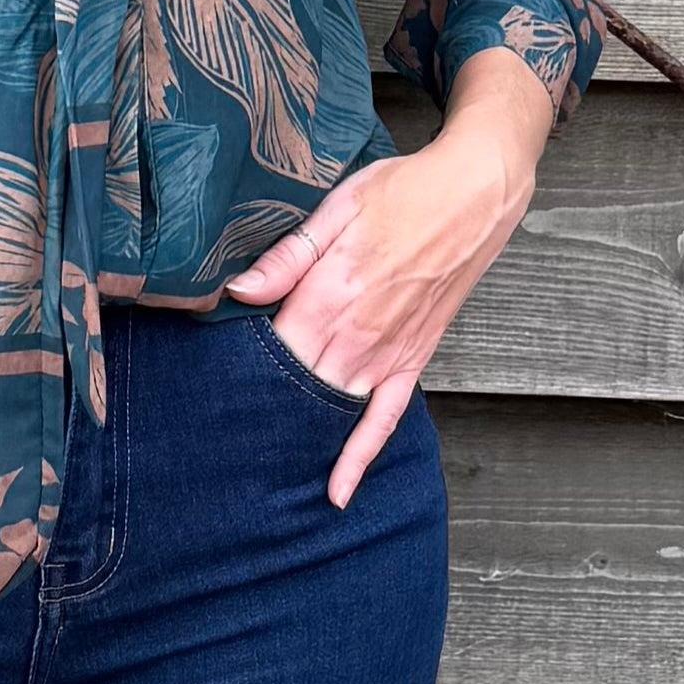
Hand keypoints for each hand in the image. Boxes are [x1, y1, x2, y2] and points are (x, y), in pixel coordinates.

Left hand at [223, 55, 552, 504]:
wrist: (475, 195)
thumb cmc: (404, 192)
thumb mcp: (337, 208)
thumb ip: (286, 257)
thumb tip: (238, 291)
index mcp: (329, 294)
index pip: (268, 348)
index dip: (236, 368)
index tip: (207, 386)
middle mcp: (355, 335)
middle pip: (293, 385)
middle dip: (258, 408)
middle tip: (220, 433)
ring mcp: (386, 354)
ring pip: (330, 409)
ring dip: (296, 435)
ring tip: (257, 464)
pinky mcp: (412, 362)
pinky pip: (383, 420)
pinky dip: (359, 457)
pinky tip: (338, 490)